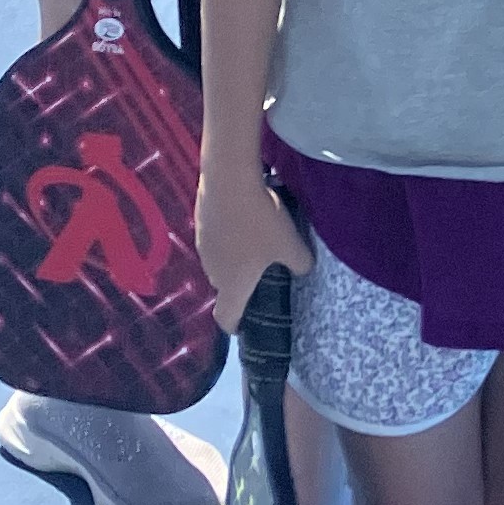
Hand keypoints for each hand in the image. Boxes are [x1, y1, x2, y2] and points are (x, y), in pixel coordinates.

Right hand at [198, 168, 312, 329]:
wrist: (229, 179)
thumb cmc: (260, 221)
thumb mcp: (290, 245)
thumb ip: (301, 265)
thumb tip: (303, 270)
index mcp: (232, 285)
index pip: (226, 318)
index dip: (235, 325)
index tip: (246, 324)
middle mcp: (212, 271)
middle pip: (225, 287)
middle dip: (242, 283)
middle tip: (265, 269)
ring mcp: (202, 246)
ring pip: (220, 260)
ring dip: (235, 256)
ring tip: (257, 237)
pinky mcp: (199, 222)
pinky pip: (216, 238)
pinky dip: (229, 234)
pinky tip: (245, 216)